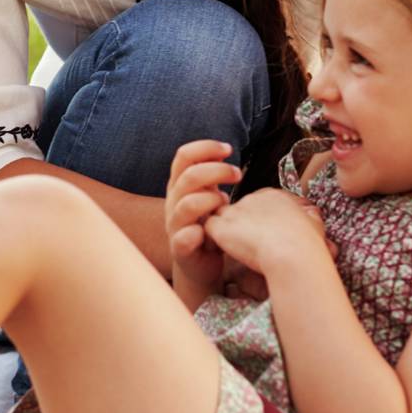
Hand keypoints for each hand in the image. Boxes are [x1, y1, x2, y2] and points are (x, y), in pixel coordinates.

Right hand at [164, 140, 240, 295]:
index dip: (205, 148)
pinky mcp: (180, 249)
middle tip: (238, 175)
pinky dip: (195, 233)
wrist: (200, 264)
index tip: (228, 149)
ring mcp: (174, 225)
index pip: (184, 156)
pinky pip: (182, 239)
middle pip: (189, 176)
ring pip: (187, 205)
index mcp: (179, 185)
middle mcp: (173, 201)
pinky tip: (206, 232)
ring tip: (226, 205)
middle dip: (217, 171)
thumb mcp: (208, 194)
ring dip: (211, 200)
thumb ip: (212, 174)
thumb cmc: (209, 224)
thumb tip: (225, 148)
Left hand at [202, 188, 326, 273]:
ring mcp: (235, 211)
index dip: (257, 220)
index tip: (263, 235)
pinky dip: (213, 240)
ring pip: (222, 216)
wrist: (293, 254)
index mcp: (275, 196)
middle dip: (240, 225)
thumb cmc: (308, 246)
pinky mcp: (221, 226)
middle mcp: (252, 198)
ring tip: (233, 249)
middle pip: (239, 209)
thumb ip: (308, 217)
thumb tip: (310, 216)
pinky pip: (209, 228)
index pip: (258, 203)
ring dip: (226, 231)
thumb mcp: (315, 224)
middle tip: (247, 244)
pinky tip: (223, 252)